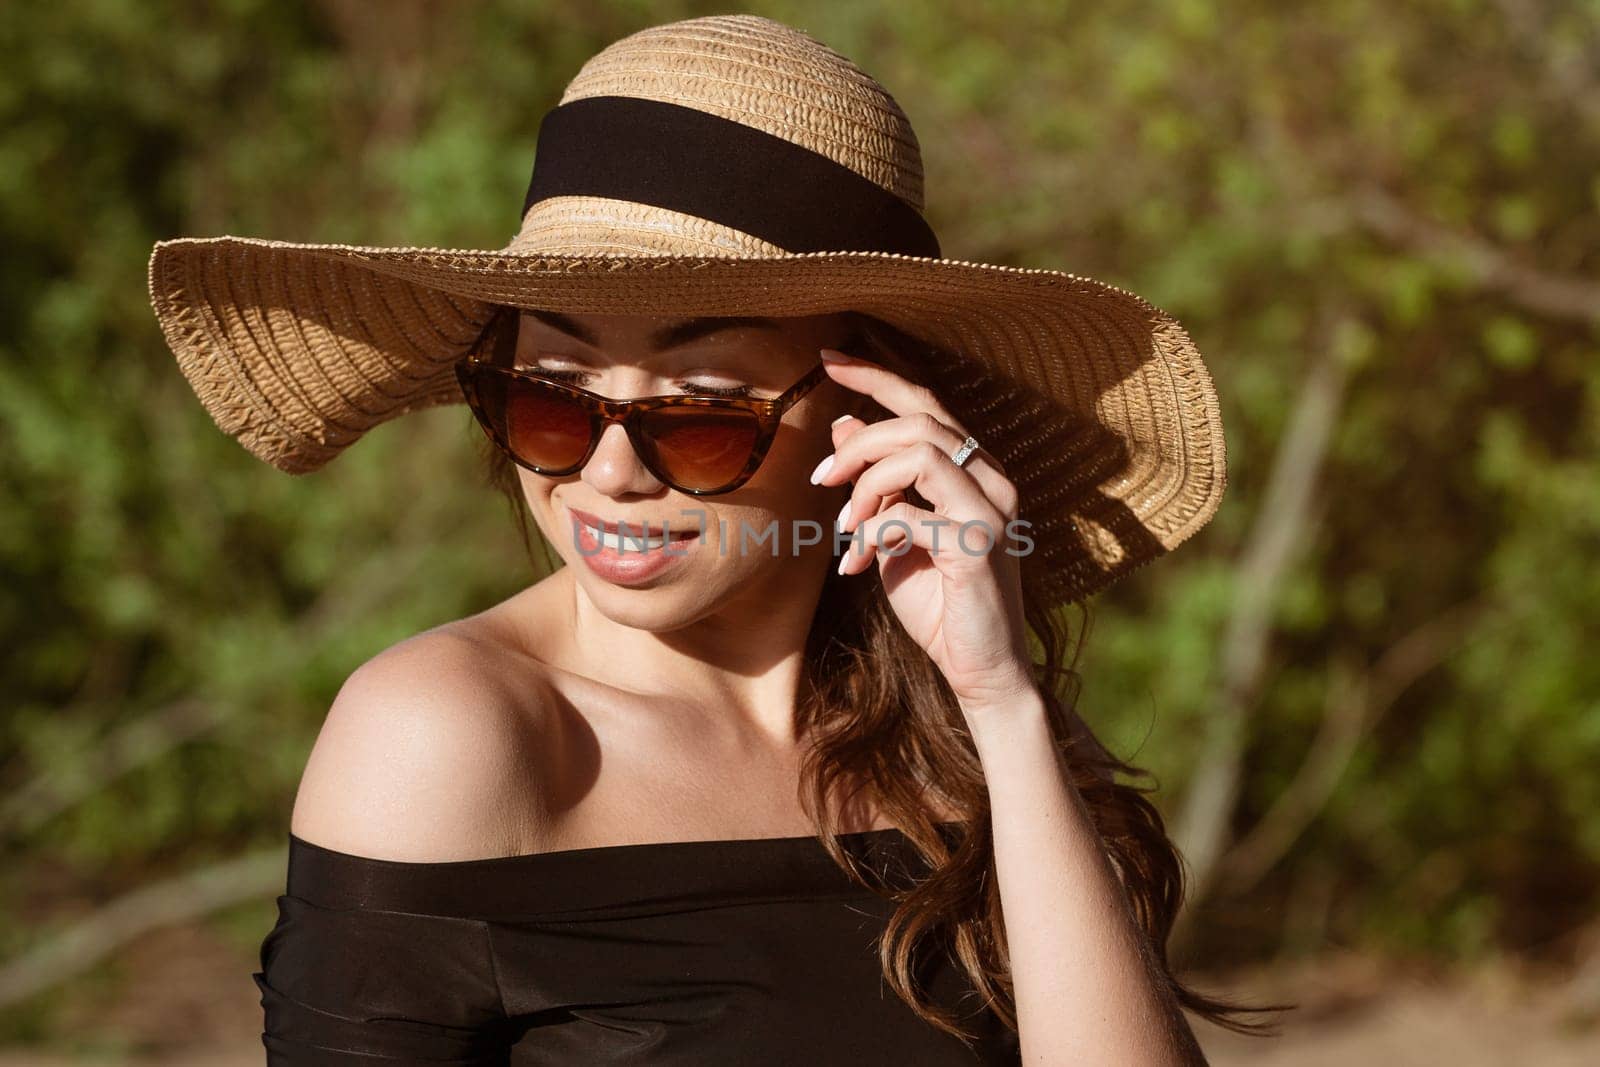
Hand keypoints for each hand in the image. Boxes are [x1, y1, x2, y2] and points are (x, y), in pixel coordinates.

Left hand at [809, 349, 1036, 712]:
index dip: (876, 375)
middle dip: (859, 442)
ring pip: (921, 453)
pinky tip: (856, 566)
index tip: (827, 358)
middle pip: (920, 421)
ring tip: (842, 528)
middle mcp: (992, 481)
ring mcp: (992, 511)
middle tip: (820, 477)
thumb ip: (875, 483)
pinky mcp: (980, 546)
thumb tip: (842, 425)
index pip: (926, 404)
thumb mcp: (893, 534)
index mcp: (974, 472)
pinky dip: (872, 533)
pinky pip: (910, 514)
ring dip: (865, 485)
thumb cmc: (937, 604)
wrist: (979, 672)